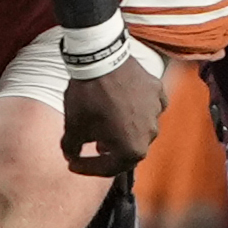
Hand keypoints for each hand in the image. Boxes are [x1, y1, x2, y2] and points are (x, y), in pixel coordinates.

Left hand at [60, 48, 161, 176]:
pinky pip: (147, 107)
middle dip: (107, 152)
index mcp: (132, 150)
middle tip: (90, 149)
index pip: (108, 168)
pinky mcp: (157, 91)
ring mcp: (157, 111)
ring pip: (139, 128)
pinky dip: (136, 110)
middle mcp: (150, 134)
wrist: (100, 59)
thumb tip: (71, 155)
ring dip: (122, 131)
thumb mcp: (73, 127)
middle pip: (127, 149)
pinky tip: (123, 106)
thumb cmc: (88, 96)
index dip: (87, 168)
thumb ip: (71, 148)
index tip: (72, 163)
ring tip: (106, 127)